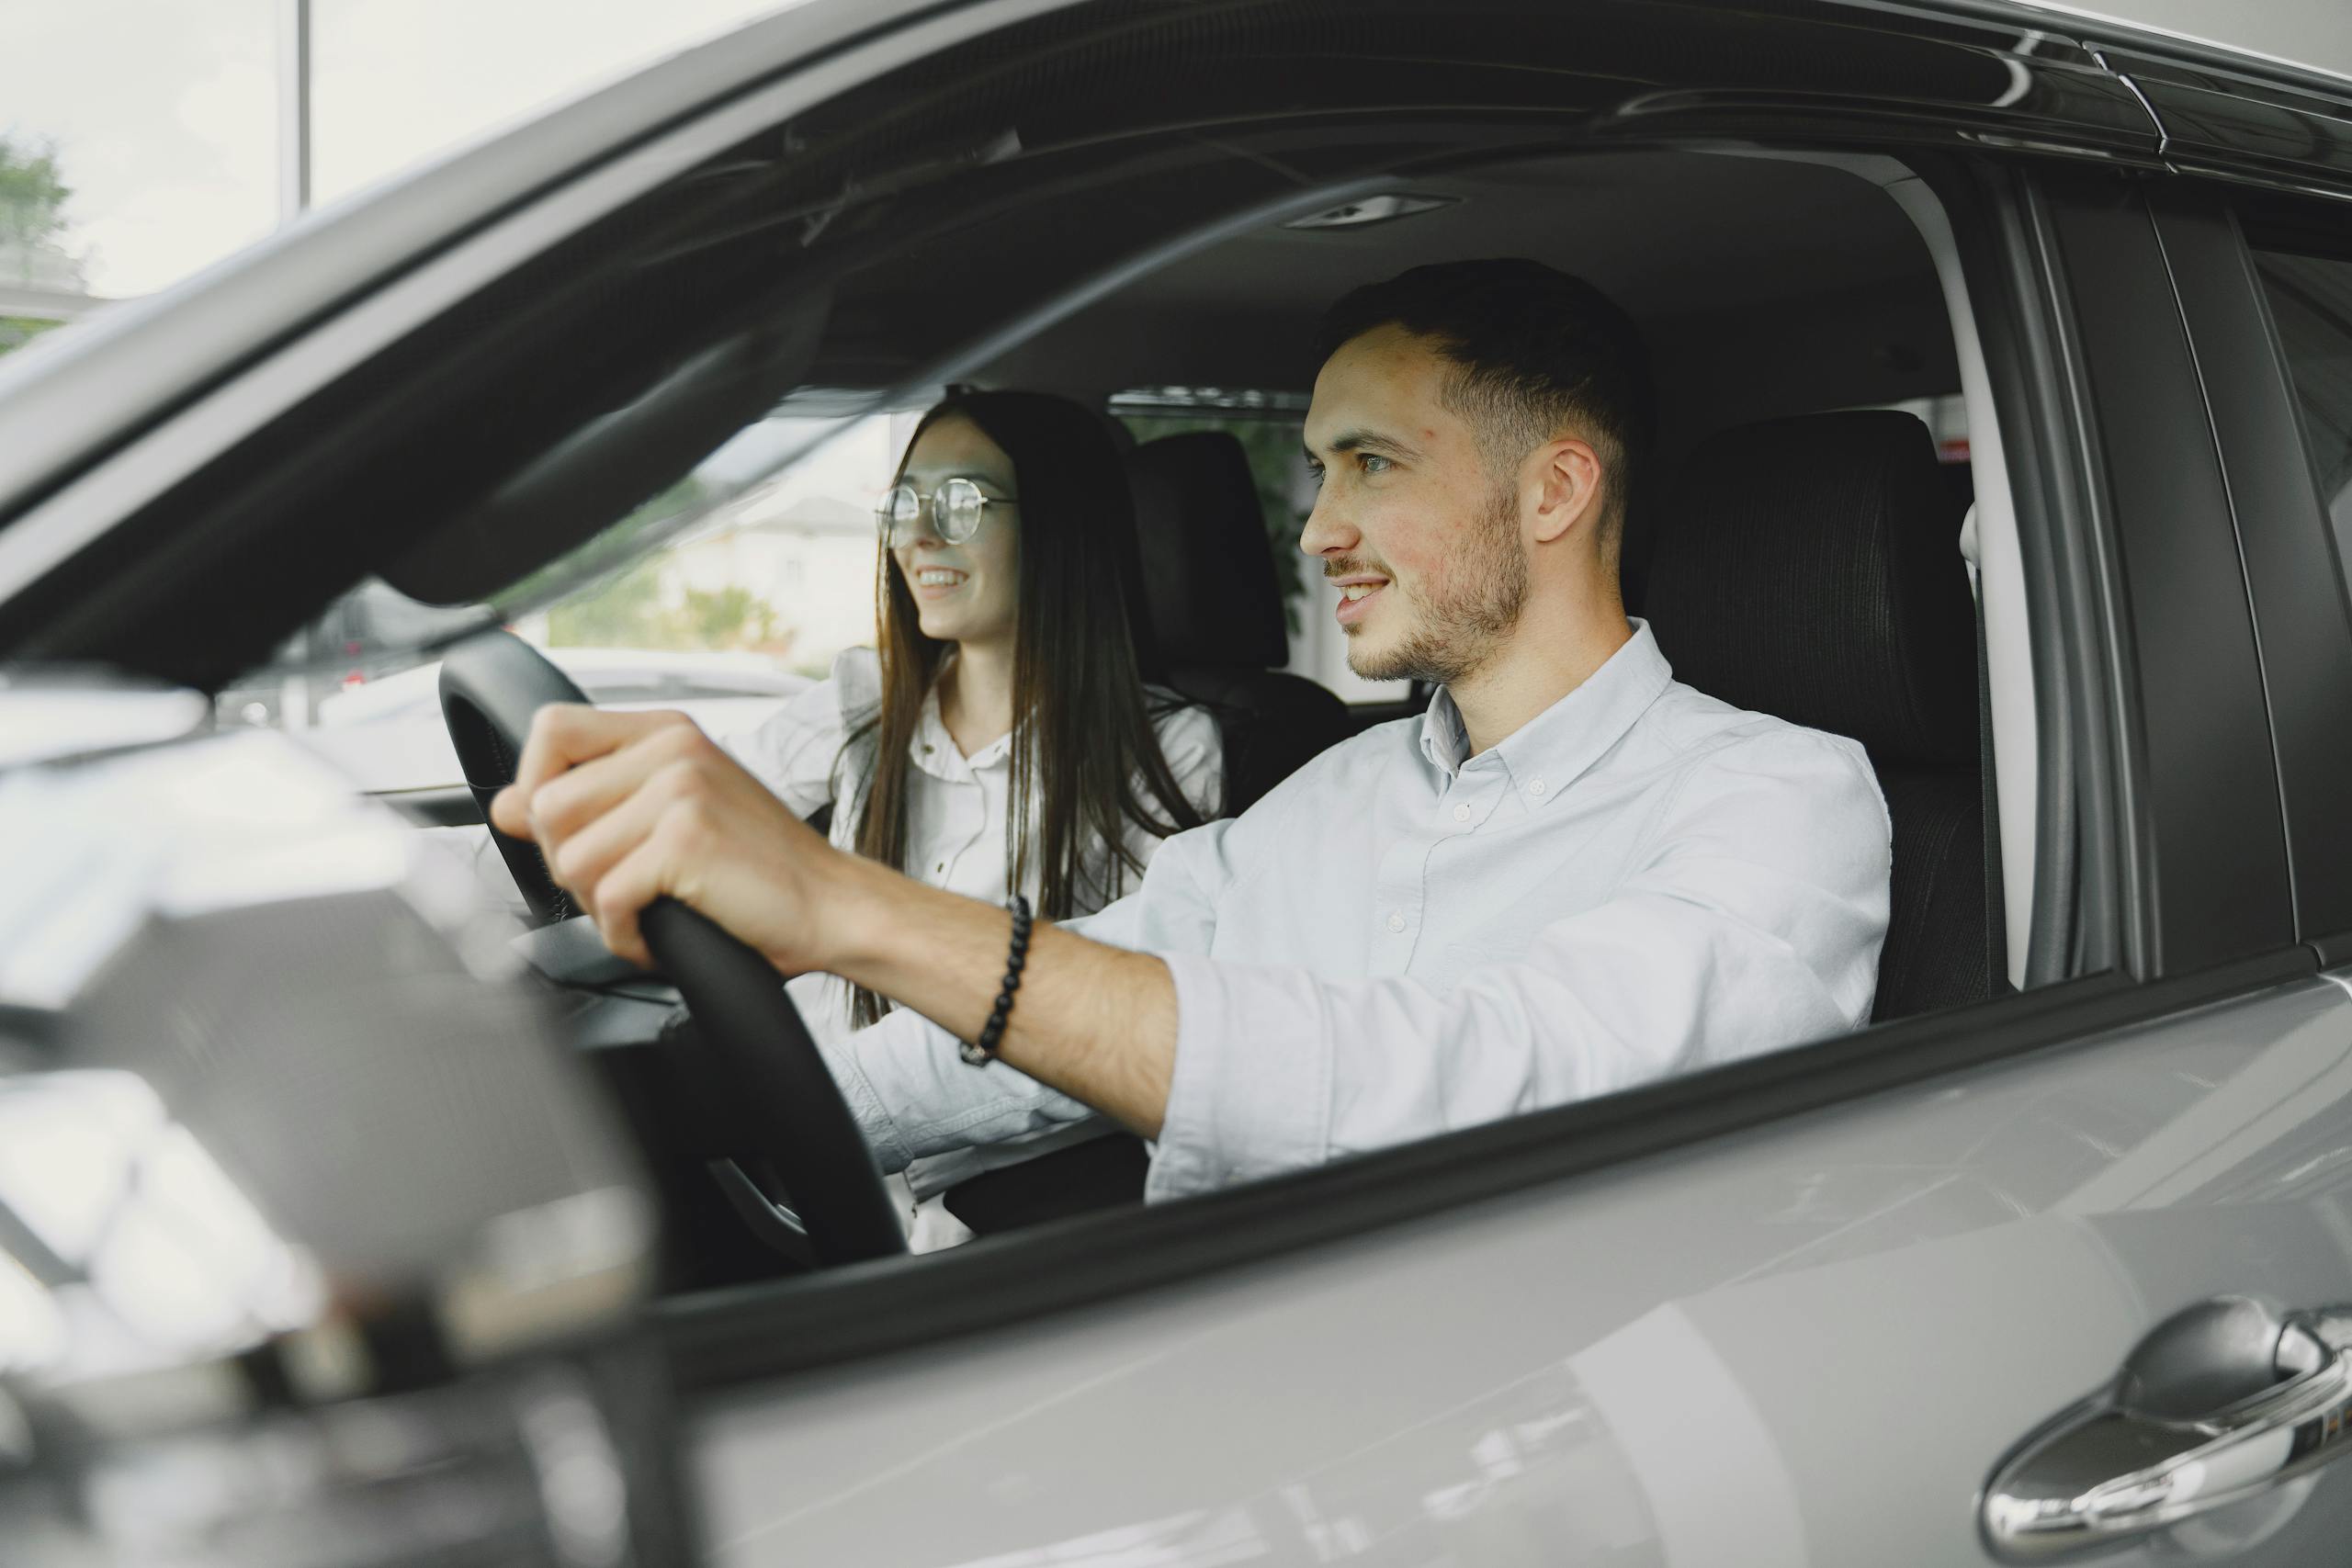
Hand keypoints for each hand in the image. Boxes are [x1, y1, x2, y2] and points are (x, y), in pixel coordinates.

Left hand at [487, 705, 851, 971]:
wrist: (832, 907)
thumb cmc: (760, 870)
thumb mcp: (677, 813)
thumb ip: (594, 801)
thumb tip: (506, 807)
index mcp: (667, 733)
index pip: (551, 730)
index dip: (535, 785)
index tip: (564, 831)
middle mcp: (672, 750)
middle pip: (547, 805)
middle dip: (570, 866)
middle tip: (624, 887)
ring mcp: (680, 790)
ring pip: (570, 858)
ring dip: (599, 905)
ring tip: (648, 910)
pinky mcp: (686, 840)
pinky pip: (608, 898)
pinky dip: (625, 935)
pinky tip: (658, 934)